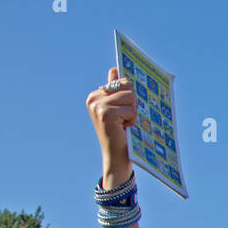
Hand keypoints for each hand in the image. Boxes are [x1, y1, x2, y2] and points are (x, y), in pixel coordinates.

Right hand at [86, 67, 136, 183]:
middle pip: (127, 85)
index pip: (119, 79)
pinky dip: (133, 119)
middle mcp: (93, 98)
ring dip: (133, 112)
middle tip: (125, 118)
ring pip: (130, 96)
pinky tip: (124, 129)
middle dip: (133, 102)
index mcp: (95, 95)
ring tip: (125, 124)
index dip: (128, 94)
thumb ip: (115, 90)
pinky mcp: (106, 113)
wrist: (116, 158)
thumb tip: (114, 69)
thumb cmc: (120, 134)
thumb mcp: (118, 109)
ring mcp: (98, 105)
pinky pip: (131, 108)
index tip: (126, 106)